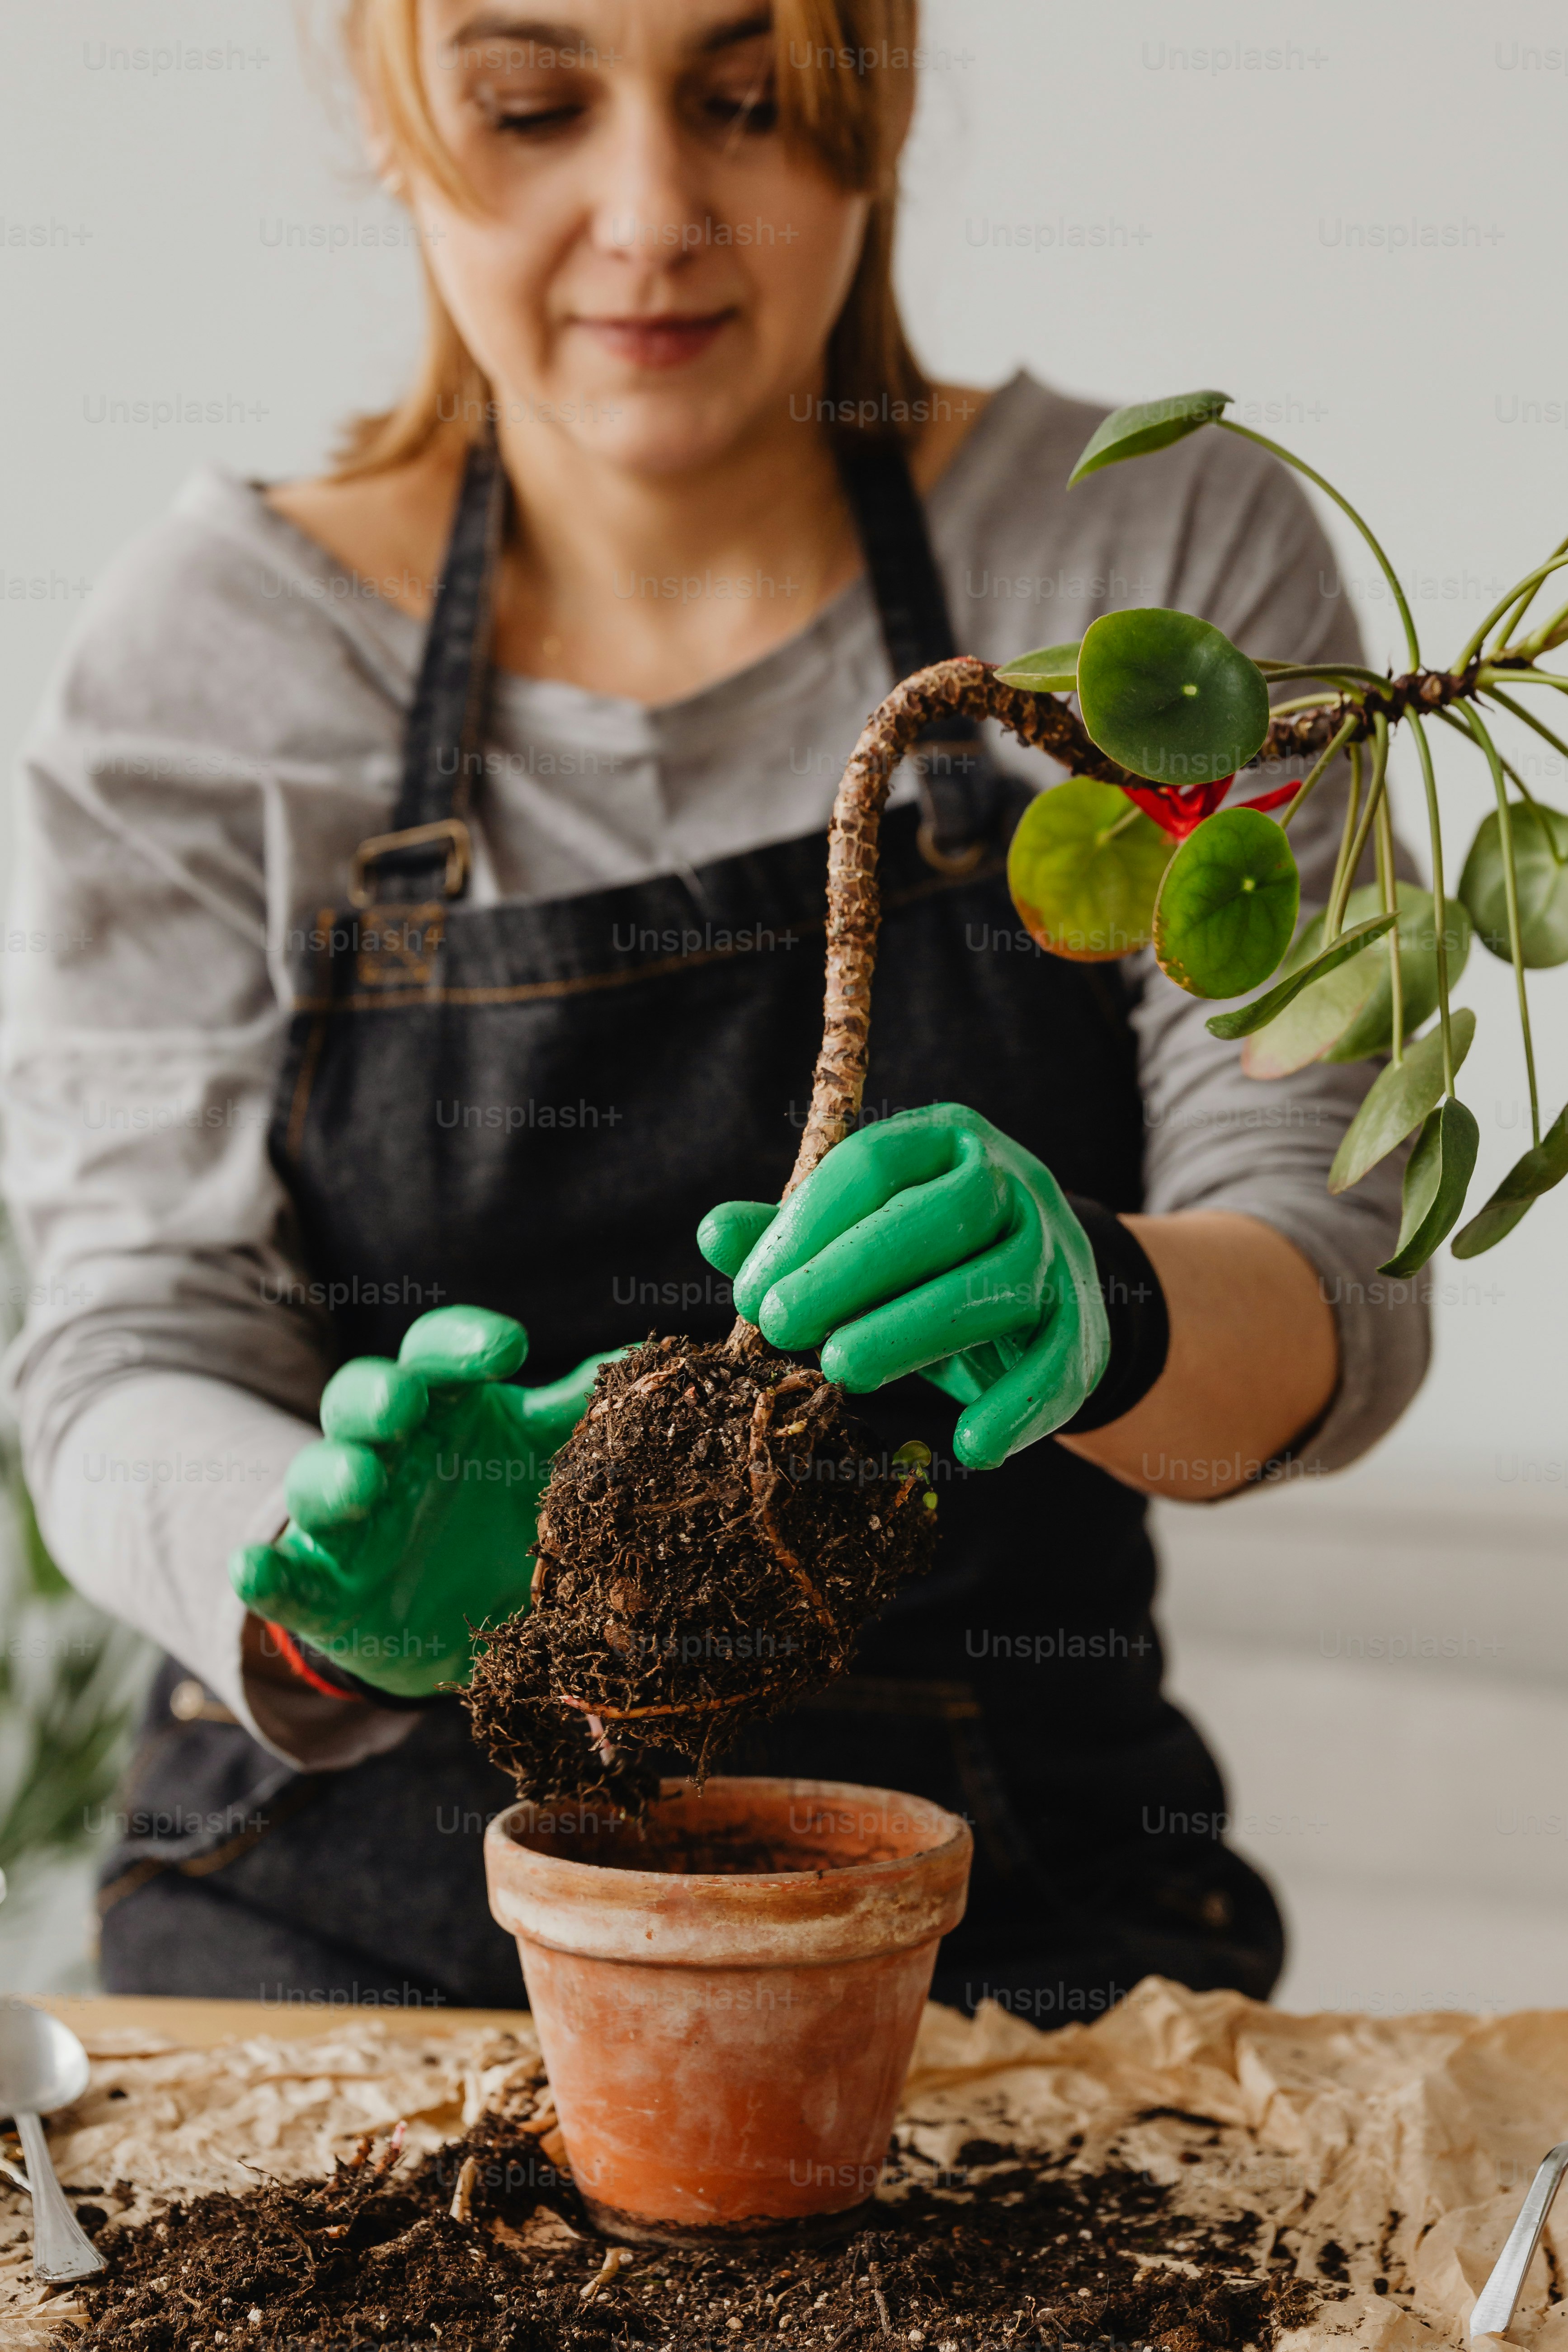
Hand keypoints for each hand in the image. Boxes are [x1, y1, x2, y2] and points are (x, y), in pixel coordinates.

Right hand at [230, 1306, 624, 1696]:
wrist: (452, 1613)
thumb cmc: (499, 1507)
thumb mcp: (544, 1460)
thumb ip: (584, 1417)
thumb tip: (651, 1358)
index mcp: (444, 1408)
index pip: (440, 1356)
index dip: (465, 1345)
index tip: (512, 1348)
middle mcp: (387, 1450)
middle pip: (363, 1399)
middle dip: (378, 1399)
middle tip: (406, 1407)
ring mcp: (346, 1519)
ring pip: (318, 1479)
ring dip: (331, 1479)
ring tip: (359, 1487)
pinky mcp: (318, 1587)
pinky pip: (281, 1574)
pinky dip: (263, 1571)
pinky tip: (251, 1568)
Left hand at [698, 1106, 1109, 1471]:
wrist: (1046, 1285)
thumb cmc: (926, 1255)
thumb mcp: (860, 1231)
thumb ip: (792, 1233)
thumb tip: (713, 1232)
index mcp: (945, 1141)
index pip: (874, 1163)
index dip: (807, 1226)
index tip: (750, 1293)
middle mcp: (1012, 1185)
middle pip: (942, 1217)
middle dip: (853, 1272)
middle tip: (778, 1326)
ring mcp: (1056, 1255)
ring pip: (999, 1285)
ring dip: (915, 1330)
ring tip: (841, 1370)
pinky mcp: (1083, 1328)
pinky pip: (1058, 1367)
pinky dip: (1016, 1409)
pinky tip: (968, 1446)